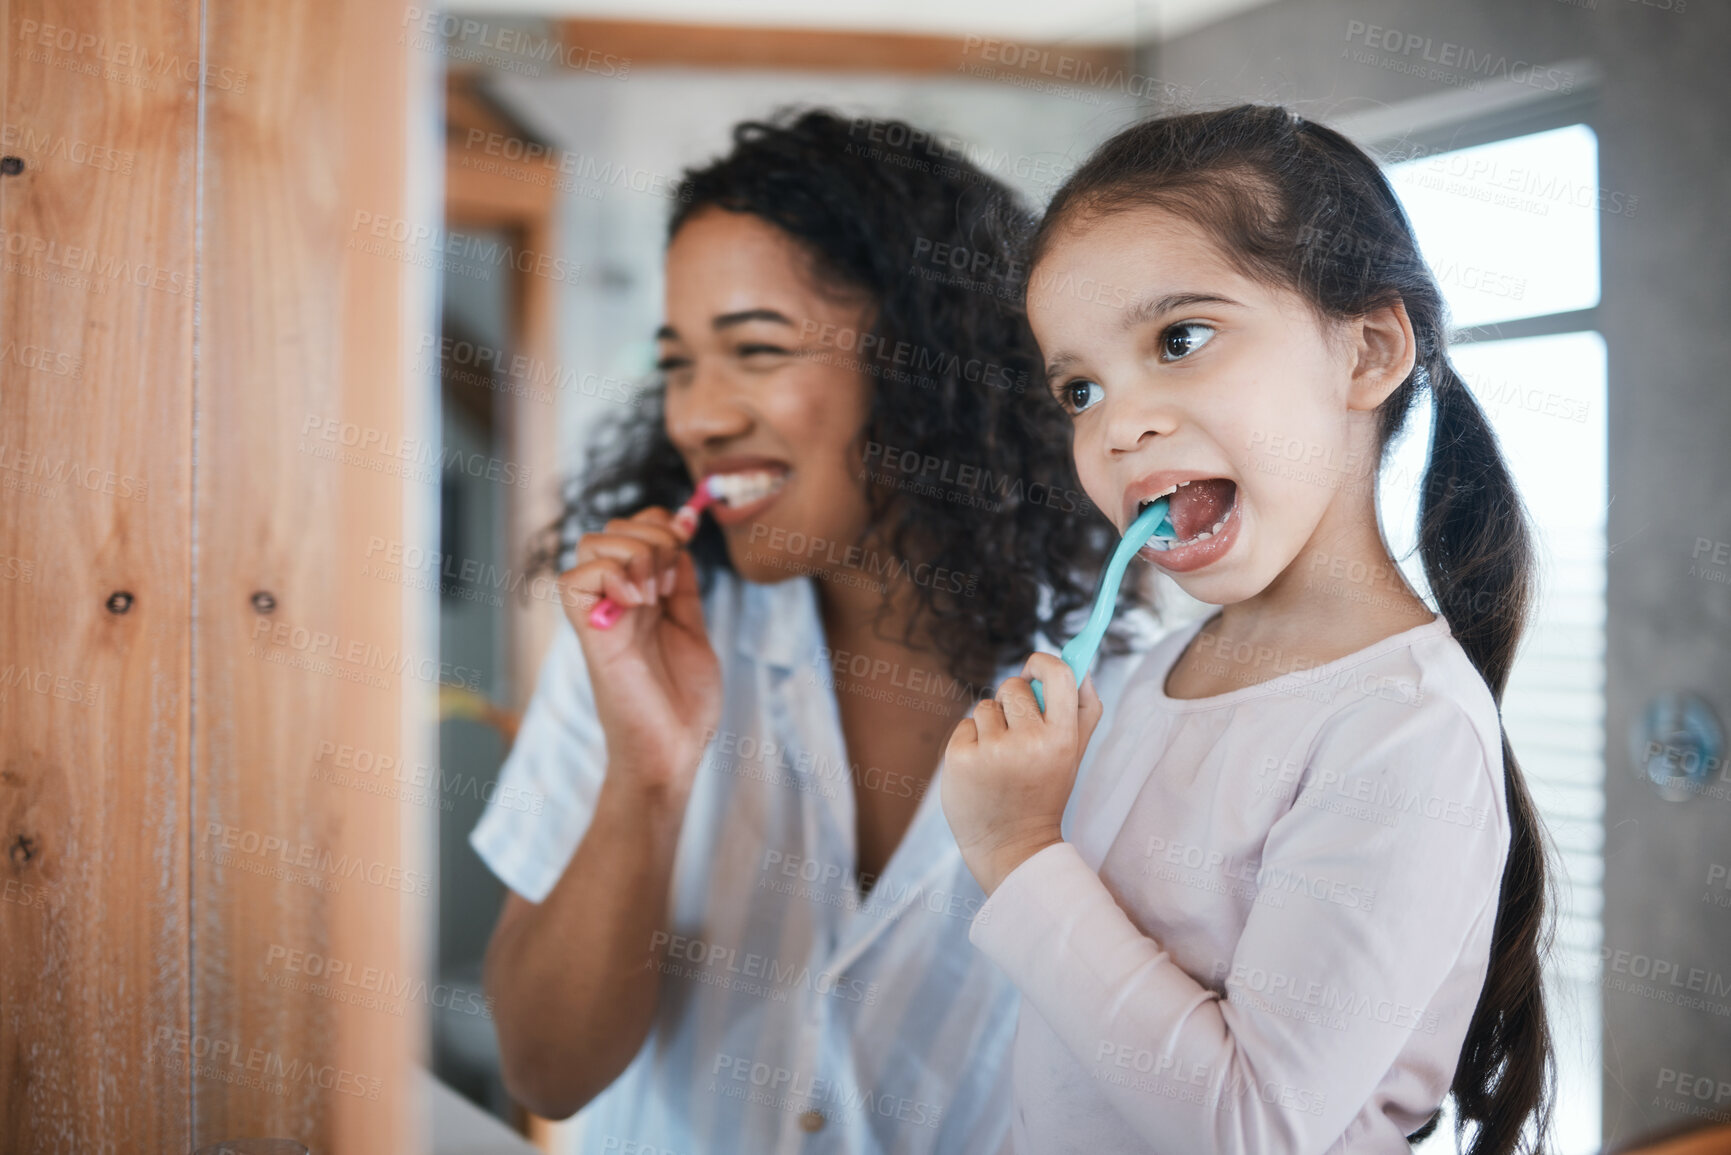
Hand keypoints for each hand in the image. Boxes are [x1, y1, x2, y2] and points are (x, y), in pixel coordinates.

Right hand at [559, 507, 722, 798]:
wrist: (673, 752)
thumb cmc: (681, 703)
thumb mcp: (692, 629)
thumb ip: (683, 587)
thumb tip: (681, 538)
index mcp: (637, 597)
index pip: (632, 531)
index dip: (658, 524)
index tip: (685, 543)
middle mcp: (614, 601)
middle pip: (610, 529)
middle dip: (652, 537)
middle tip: (670, 581)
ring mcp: (600, 615)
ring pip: (591, 544)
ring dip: (635, 555)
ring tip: (654, 595)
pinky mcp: (591, 636)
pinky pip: (573, 581)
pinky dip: (610, 575)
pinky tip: (636, 602)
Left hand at [940, 652, 1102, 895]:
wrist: (1011, 846)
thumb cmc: (1044, 791)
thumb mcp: (1073, 755)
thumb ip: (1083, 709)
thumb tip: (1078, 664)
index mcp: (1062, 739)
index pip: (1060, 675)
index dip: (1044, 661)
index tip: (1034, 669)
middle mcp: (1029, 743)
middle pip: (1013, 686)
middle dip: (1013, 701)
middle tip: (1017, 734)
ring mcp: (992, 752)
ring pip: (986, 707)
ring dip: (991, 725)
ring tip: (1000, 759)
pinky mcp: (960, 759)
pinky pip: (965, 726)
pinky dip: (970, 742)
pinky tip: (981, 770)